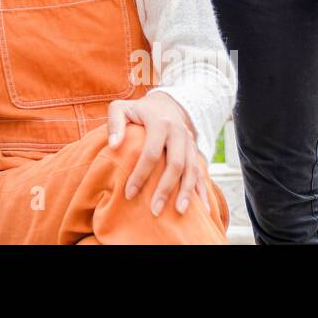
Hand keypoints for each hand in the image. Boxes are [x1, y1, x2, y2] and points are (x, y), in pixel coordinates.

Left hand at [106, 91, 212, 217]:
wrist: (165, 104)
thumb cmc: (137, 111)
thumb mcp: (121, 109)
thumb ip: (114, 124)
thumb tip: (113, 146)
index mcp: (159, 123)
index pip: (151, 153)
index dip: (140, 174)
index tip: (129, 194)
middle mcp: (178, 133)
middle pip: (175, 164)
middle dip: (165, 189)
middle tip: (154, 210)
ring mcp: (189, 143)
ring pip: (191, 170)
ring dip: (186, 192)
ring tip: (179, 212)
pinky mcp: (195, 151)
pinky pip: (201, 172)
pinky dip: (202, 190)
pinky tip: (204, 209)